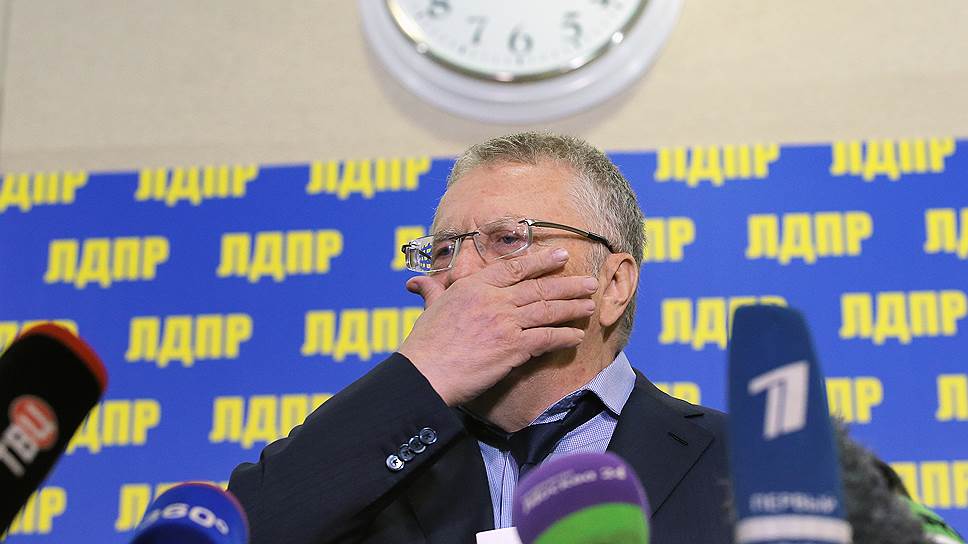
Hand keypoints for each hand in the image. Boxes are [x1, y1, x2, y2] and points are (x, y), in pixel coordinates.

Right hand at [398, 248, 598, 406]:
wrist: (425, 372)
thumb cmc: (424, 343)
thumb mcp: (429, 309)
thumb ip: (431, 291)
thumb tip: (416, 283)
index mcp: (474, 286)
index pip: (514, 267)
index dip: (541, 261)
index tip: (561, 256)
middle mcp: (494, 300)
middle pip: (539, 287)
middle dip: (568, 284)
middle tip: (589, 282)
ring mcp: (505, 322)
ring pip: (547, 310)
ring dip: (572, 308)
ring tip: (590, 306)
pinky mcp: (513, 347)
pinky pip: (546, 338)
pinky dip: (564, 336)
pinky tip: (576, 337)